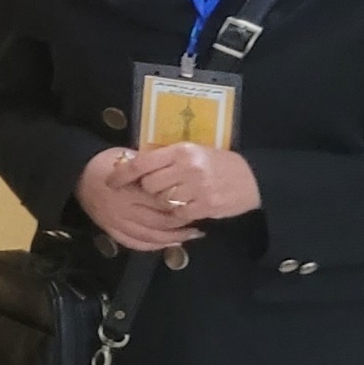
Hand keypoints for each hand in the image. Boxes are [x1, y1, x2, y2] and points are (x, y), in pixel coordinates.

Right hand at [74, 148, 202, 251]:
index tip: (196, 204)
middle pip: (158, 222)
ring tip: (189, 236)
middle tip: (198, 223)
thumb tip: (178, 175)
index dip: (180, 205)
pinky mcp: (110, 231)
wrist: (76, 173)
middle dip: (180, 225)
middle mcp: (121, 210)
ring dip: (171, 239)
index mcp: (128, 191)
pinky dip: (152, 246)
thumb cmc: (106, 162)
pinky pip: (134, 243)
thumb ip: (151, 168)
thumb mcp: (129, 157)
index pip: (160, 203)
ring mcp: (115, 223)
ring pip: (149, 237)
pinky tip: (167, 244)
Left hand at [121, 141, 260, 223]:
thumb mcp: (193, 152)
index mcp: (182, 150)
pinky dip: (178, 213)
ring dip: (164, 201)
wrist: (253, 179)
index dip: (122, 174)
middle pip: (149, 184)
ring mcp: (198, 188)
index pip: (142, 162)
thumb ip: (166, 157)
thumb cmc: (218, 163)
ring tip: (178, 195)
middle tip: (161, 187)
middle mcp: (188, 168)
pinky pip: (177, 214)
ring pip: (162, 200)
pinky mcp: (206, 206)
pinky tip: (187, 205)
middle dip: (149, 188)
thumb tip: (132, 163)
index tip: (110, 182)